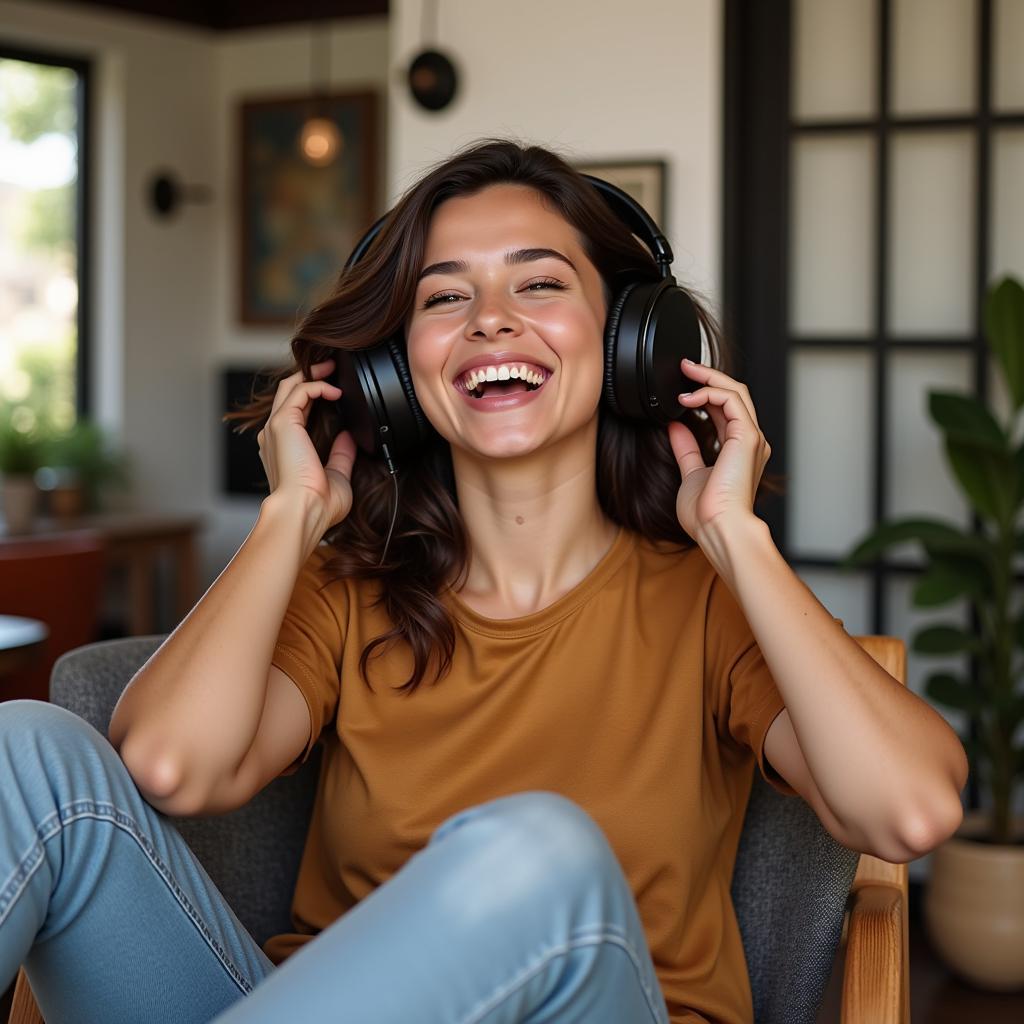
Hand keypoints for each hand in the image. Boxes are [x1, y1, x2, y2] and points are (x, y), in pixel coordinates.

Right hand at [257, 358, 356, 531]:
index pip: (293, 412)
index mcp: (284, 448)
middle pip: (287, 392)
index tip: (333, 391)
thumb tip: (348, 438)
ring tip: (332, 368)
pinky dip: (318, 385)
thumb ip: (341, 455)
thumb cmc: (317, 505)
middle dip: (309, 376)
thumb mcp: (336, 475)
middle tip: (331, 368)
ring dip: (312, 373)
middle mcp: (275, 435)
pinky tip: (335, 391)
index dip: (311, 396)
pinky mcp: (283, 423)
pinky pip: (299, 391)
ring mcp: (276, 427)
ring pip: (289, 386)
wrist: (303, 510)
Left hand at [666, 358, 771, 544]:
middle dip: (709, 376)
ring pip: (736, 391)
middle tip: (685, 367)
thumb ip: (686, 449)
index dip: (707, 393)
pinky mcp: (748, 437)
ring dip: (710, 377)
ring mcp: (751, 438)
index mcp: (739, 451)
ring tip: (685, 371)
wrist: (719, 528)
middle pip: (735, 394)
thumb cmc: (707, 513)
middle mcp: (750, 442)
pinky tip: (689, 396)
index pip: (726, 410)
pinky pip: (732, 400)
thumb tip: (676, 427)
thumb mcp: (691, 473)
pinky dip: (711, 391)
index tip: (684, 385)